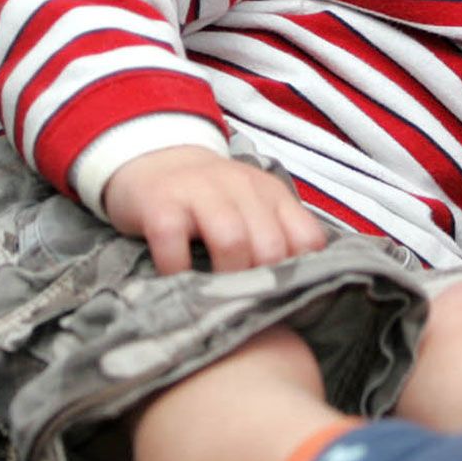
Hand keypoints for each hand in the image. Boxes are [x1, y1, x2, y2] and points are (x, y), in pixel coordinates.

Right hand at [101, 145, 330, 274]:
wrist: (155, 157)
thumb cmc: (210, 197)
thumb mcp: (253, 206)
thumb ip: (277, 236)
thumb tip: (301, 291)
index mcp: (271, 193)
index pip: (307, 238)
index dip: (300, 274)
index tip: (284, 296)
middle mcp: (240, 187)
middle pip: (269, 245)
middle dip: (262, 283)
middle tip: (247, 303)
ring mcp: (199, 192)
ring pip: (231, 240)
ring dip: (226, 279)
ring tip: (217, 297)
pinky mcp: (161, 203)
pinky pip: (173, 242)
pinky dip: (176, 270)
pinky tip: (178, 279)